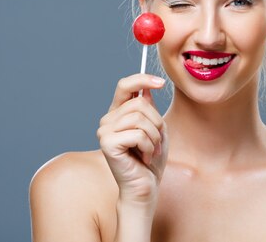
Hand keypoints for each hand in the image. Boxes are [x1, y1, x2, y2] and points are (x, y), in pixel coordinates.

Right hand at [97, 74, 168, 204]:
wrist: (145, 187)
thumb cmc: (150, 159)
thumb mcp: (156, 128)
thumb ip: (149, 108)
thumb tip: (145, 88)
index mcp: (118, 113)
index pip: (125, 85)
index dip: (142, 79)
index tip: (161, 83)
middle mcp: (108, 119)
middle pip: (140, 103)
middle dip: (157, 122)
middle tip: (156, 141)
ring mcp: (104, 131)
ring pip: (140, 118)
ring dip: (154, 137)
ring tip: (150, 150)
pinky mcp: (107, 143)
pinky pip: (137, 134)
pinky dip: (148, 147)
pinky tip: (144, 158)